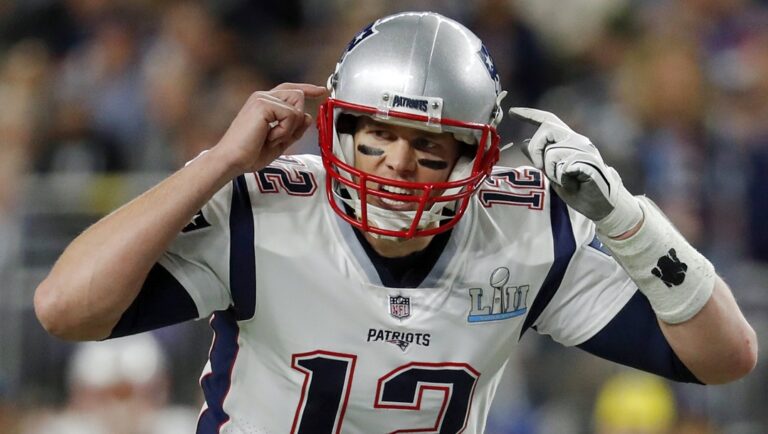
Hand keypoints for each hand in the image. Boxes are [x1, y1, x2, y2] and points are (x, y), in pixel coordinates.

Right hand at [213, 82, 327, 174]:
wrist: (233, 160)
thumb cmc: (250, 154)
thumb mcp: (280, 142)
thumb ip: (295, 129)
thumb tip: (307, 116)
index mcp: (264, 104)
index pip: (290, 90)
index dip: (308, 89)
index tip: (322, 90)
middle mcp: (263, 97)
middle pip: (298, 95)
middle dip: (297, 120)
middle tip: (279, 137)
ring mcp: (262, 99)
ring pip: (297, 107)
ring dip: (290, 128)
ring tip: (271, 137)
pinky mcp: (263, 104)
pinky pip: (291, 115)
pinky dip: (285, 131)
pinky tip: (269, 137)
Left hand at [508, 107, 641, 236]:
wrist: (602, 204)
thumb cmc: (578, 189)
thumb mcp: (553, 172)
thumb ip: (540, 157)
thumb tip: (523, 143)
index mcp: (568, 140)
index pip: (548, 120)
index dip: (529, 114)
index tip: (512, 111)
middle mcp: (577, 140)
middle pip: (546, 129)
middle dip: (536, 149)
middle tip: (541, 168)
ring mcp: (584, 150)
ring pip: (552, 153)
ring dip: (552, 172)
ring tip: (565, 181)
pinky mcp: (588, 162)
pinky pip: (563, 168)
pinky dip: (564, 180)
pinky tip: (573, 184)